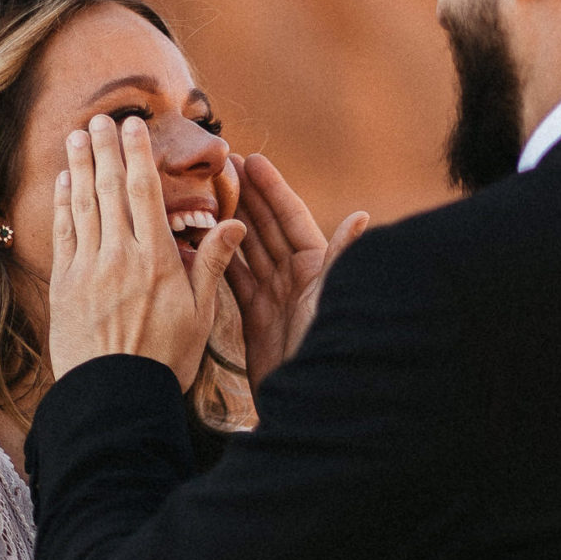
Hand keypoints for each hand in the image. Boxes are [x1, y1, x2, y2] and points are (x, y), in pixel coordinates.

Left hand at [49, 113, 244, 389]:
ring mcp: (88, 268)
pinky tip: (65, 182)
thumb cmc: (167, 359)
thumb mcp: (201, 314)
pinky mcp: (65, 285)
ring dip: (80, 166)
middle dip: (105, 149)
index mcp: (157, 261)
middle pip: (110, 189)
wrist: (117, 396)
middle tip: (101, 118)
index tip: (133, 128)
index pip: (145, 193)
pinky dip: (64, 203)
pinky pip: (63, 233)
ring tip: (78, 136)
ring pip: (83, 204)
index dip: (137, 155)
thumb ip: (211, 264)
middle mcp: (120, 257)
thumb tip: (234, 224)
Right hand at [226, 151, 367, 387]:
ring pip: (248, 248)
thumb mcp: (331, 301)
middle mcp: (297, 278)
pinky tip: (199, 239)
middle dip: (246, 195)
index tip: (250, 159)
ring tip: (204, 191)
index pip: (292, 218)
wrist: (309, 400)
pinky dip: (218, 257)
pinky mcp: (256, 316)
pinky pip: (234, 278)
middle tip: (220, 164)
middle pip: (267, 227)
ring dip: (229, 219)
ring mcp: (275, 296)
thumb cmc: (325, 349)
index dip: (272, 188)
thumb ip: (342, 258)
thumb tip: (361, 216)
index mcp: (316, 268)